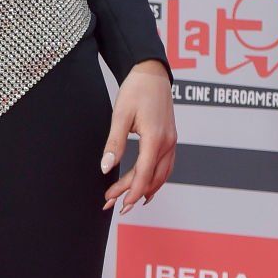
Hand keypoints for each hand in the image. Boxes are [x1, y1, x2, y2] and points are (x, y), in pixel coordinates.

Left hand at [100, 60, 176, 214]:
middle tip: (111, 203)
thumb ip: (114, 143)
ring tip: (128, 201)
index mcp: (156, 138)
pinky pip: (166, 166)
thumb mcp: (120, 115)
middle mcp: (168, 143)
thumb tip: (106, 168)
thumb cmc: (136, 90)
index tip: (118, 204)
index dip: (130, 192)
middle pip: (152, 178)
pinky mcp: (170, 138)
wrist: (152, 73)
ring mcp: (172, 141)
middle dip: (132, 193)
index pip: (144, 174)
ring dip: (145, 189)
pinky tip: (147, 186)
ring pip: (162, 174)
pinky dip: (155, 179)